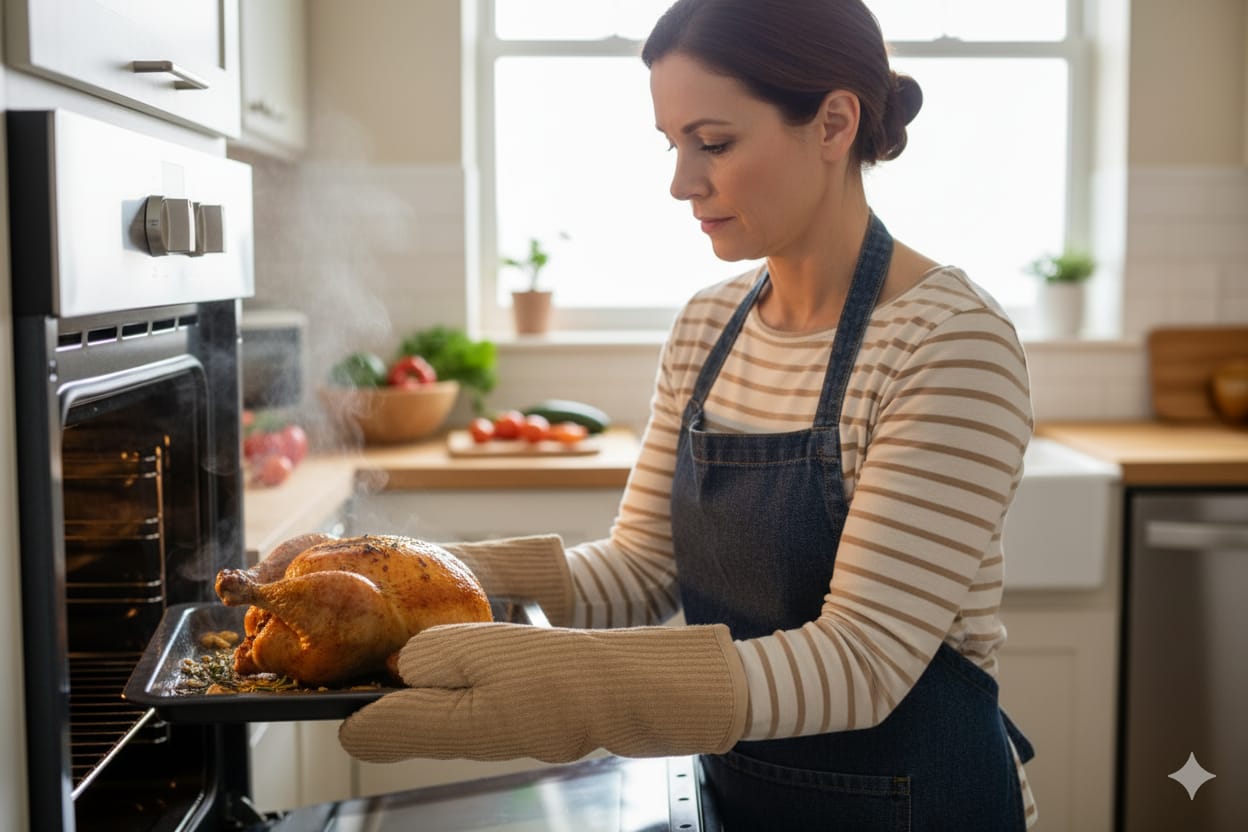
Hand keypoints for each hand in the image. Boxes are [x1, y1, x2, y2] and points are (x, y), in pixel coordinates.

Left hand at [338, 621, 747, 763]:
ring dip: (412, 685)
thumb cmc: (557, 670)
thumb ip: (427, 655)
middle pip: (390, 727)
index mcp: (444, 725)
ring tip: (416, 643)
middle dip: (373, 693)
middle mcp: (458, 740)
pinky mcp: (507, 723)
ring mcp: (485, 735)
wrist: (620, 690)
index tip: (339, 668)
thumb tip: (395, 664)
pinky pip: (459, 706)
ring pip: (425, 715)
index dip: (342, 701)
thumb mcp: (482, 647)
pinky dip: (448, 684)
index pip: (362, 732)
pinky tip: (464, 654)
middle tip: (374, 647)